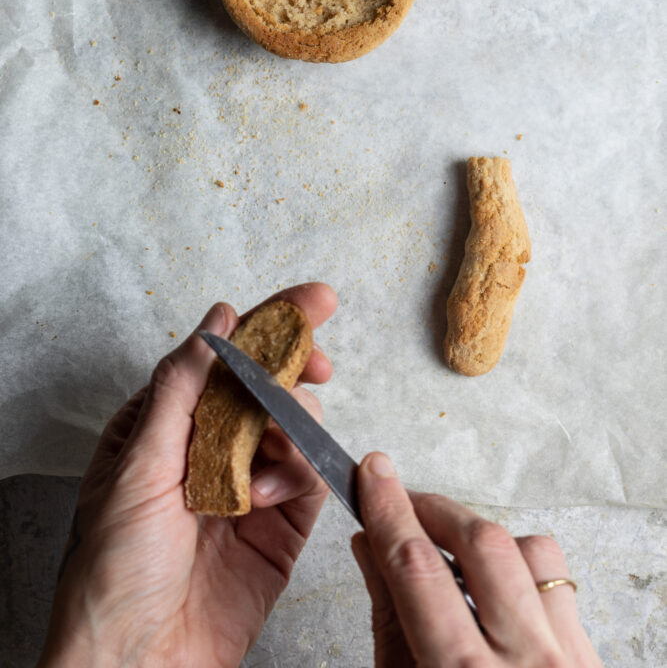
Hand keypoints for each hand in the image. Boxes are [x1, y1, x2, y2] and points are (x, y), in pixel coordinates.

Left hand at [38, 282, 336, 667]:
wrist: (140, 662)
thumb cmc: (113, 571)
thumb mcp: (137, 467)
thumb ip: (181, 389)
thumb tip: (216, 323)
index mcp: (166, 422)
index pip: (224, 357)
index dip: (270, 323)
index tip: (313, 301)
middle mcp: (210, 446)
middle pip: (267, 383)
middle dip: (295, 365)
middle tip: (317, 363)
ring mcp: (248, 481)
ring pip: (294, 424)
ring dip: (287, 433)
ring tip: (257, 474)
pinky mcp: (280, 521)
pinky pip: (309, 474)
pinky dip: (299, 473)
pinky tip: (268, 497)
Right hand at [351, 453, 601, 667]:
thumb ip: (390, 621)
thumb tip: (372, 544)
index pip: (417, 566)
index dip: (388, 509)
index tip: (373, 471)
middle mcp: (524, 659)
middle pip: (481, 541)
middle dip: (434, 508)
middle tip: (402, 502)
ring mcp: (566, 655)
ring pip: (529, 551)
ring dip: (482, 540)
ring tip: (450, 556)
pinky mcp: (590, 653)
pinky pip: (557, 581)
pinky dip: (520, 569)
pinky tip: (493, 587)